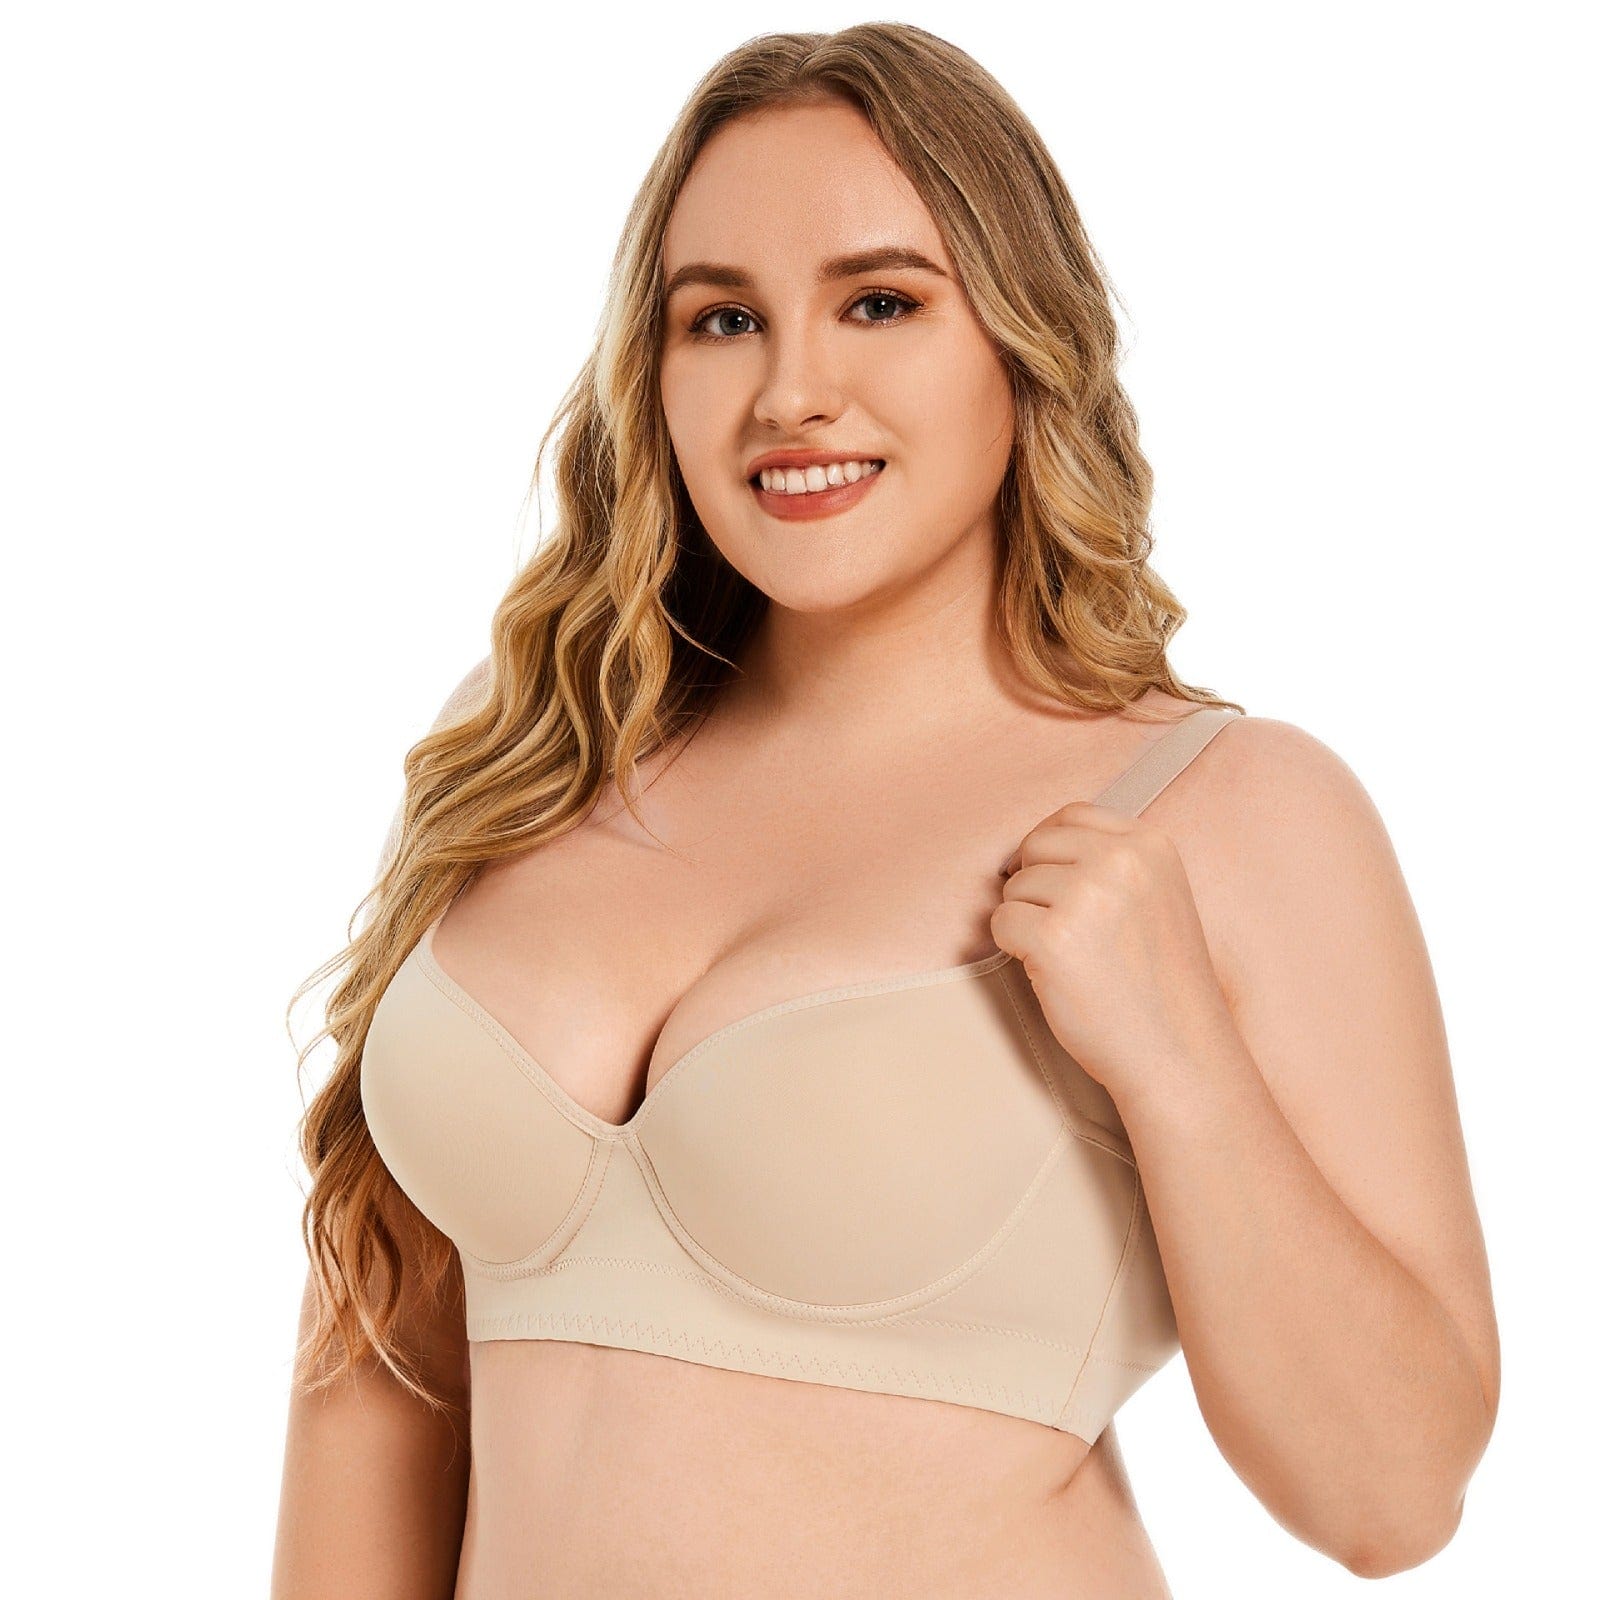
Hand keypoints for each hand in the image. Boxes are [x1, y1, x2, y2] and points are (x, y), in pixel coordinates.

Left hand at [991, 801, 1236, 1099]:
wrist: (1179, 1053)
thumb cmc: (1161, 985)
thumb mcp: (1156, 897)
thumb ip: (1110, 864)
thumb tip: (1035, 850)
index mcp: (1150, 844)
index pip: (1071, 815)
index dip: (1050, 850)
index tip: (1053, 882)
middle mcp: (1120, 860)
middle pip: (1035, 845)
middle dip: (1035, 886)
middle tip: (1063, 930)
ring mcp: (1086, 896)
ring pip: (1014, 887)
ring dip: (1027, 921)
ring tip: (1071, 958)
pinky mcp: (1053, 937)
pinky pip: (1000, 923)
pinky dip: (1014, 949)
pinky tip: (1052, 973)